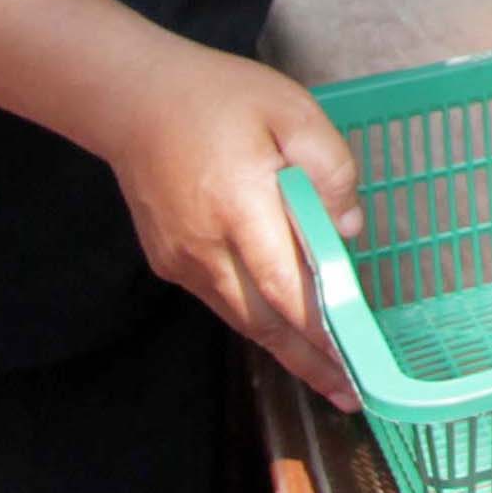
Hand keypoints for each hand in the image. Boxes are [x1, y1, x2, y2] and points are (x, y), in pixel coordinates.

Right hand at [95, 41, 363, 405]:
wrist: (135, 101)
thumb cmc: (221, 98)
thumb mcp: (292, 111)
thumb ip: (328, 169)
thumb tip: (348, 231)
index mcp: (241, 207)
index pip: (287, 285)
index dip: (321, 329)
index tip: (356, 360)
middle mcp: (207, 248)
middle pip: (264, 320)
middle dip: (309, 360)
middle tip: (351, 394)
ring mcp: (183, 261)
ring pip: (241, 319)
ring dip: (285, 350)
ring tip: (327, 378)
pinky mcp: (170, 263)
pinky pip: (222, 301)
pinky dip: (257, 322)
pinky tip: (285, 333)